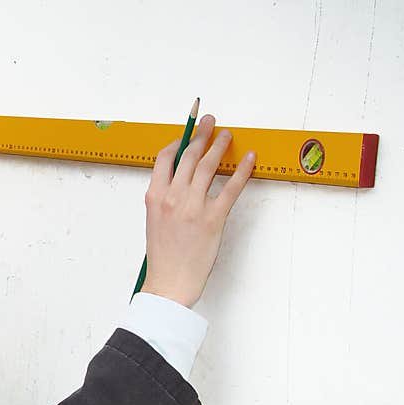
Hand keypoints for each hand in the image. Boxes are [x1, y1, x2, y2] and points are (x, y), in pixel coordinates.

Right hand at [141, 114, 255, 307]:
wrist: (169, 282)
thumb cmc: (163, 257)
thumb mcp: (154, 221)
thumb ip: (164, 198)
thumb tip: (179, 179)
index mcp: (154, 197)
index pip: (164, 158)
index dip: (177, 143)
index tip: (186, 136)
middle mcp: (173, 197)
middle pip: (189, 155)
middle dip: (200, 134)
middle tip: (209, 122)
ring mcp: (193, 206)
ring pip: (209, 165)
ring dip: (220, 145)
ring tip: (227, 135)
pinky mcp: (214, 218)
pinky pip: (231, 188)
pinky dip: (242, 170)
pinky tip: (249, 159)